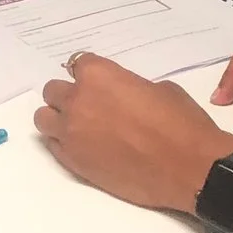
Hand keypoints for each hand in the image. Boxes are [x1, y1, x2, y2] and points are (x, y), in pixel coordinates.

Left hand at [36, 55, 232, 214]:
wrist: (188, 168)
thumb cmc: (182, 124)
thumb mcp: (159, 89)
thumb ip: (129, 87)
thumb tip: (122, 96)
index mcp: (98, 76)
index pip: (78, 63)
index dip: (90, 74)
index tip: (99, 83)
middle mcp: (77, 101)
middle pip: (54, 90)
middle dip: (69, 95)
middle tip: (89, 105)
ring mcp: (71, 133)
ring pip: (44, 118)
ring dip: (58, 118)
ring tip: (80, 126)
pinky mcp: (73, 162)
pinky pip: (53, 145)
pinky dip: (63, 142)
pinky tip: (83, 145)